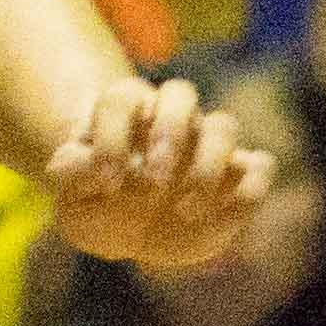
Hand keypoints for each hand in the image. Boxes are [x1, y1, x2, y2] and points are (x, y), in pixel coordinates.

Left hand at [38, 76, 274, 267]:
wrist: (129, 234)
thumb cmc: (97, 207)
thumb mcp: (73, 199)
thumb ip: (70, 176)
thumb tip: (65, 162)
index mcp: (125, 115)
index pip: (122, 97)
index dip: (111, 136)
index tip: (103, 183)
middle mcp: (170, 121)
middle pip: (180, 92)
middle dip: (168, 133)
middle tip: (152, 182)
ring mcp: (207, 146)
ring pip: (225, 124)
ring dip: (207, 165)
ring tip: (184, 211)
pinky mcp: (238, 176)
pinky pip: (260, 165)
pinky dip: (246, 188)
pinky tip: (214, 218)